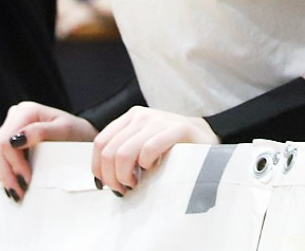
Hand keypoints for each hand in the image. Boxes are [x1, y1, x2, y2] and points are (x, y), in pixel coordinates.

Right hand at [0, 100, 97, 200]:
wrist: (83, 138)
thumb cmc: (77, 133)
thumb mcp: (65, 131)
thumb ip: (41, 132)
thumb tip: (16, 140)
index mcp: (26, 111)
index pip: (6, 142)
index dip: (13, 164)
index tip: (26, 181)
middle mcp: (16, 116)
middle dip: (6, 172)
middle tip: (19, 192)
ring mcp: (11, 128)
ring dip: (3, 174)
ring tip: (18, 190)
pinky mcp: (11, 140)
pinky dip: (4, 171)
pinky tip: (14, 182)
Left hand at [92, 106, 217, 195]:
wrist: (206, 138)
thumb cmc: (171, 149)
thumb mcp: (143, 145)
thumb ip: (124, 152)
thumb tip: (101, 177)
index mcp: (130, 118)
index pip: (100, 142)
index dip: (99, 167)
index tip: (107, 184)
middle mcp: (141, 115)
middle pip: (110, 151)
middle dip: (112, 177)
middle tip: (124, 189)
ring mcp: (159, 120)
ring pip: (124, 153)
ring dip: (126, 176)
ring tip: (137, 184)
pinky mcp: (177, 129)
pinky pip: (149, 149)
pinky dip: (146, 165)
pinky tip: (152, 170)